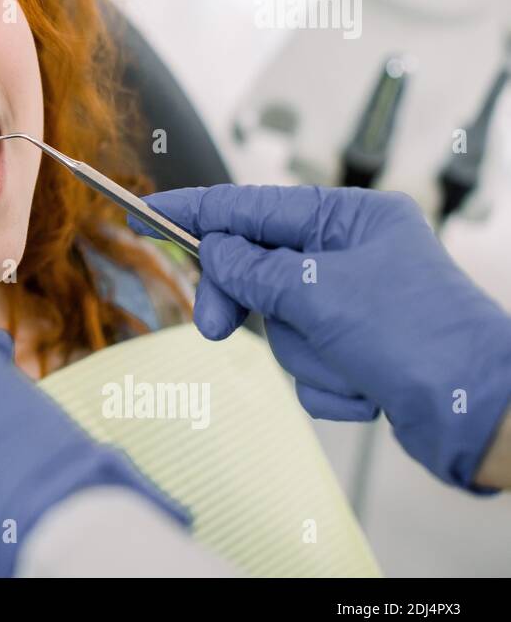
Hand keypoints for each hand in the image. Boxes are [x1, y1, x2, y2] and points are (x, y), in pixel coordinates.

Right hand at [130, 185, 510, 489]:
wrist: (484, 414)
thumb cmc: (420, 339)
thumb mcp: (319, 293)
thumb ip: (252, 271)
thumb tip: (213, 252)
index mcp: (352, 219)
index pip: (252, 207)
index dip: (194, 211)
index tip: (144, 210)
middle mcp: (353, 257)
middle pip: (258, 271)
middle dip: (244, 304)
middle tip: (212, 328)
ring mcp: (356, 308)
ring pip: (282, 327)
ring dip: (307, 354)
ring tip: (352, 364)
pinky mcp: (360, 355)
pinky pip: (309, 366)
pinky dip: (331, 382)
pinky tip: (369, 388)